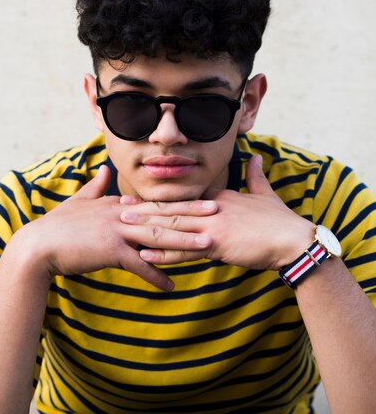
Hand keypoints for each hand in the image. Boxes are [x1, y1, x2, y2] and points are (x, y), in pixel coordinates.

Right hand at [14, 166, 216, 290]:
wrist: (38, 246)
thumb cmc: (57, 226)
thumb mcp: (78, 202)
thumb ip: (95, 187)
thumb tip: (104, 169)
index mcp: (117, 204)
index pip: (154, 202)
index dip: (179, 201)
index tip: (200, 198)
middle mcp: (121, 214)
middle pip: (163, 214)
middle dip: (192, 212)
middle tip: (219, 211)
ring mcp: (116, 231)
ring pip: (157, 236)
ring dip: (184, 241)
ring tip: (208, 246)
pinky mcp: (110, 251)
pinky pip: (139, 265)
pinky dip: (156, 276)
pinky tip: (171, 285)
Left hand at [120, 155, 312, 270]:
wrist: (294, 240)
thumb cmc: (281, 220)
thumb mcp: (265, 194)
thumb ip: (256, 177)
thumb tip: (255, 158)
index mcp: (220, 197)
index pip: (185, 197)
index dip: (161, 198)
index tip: (143, 196)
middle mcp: (212, 208)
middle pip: (172, 208)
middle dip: (144, 208)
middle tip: (119, 207)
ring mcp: (212, 226)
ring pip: (173, 226)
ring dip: (146, 227)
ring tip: (123, 226)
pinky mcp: (217, 244)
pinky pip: (184, 250)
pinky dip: (164, 253)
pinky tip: (145, 254)